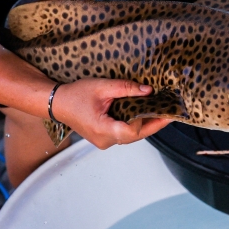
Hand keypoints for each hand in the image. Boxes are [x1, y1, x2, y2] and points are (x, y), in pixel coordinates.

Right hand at [54, 79, 170, 149]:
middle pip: (136, 136)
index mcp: (103, 129)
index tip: (162, 110)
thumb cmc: (75, 95)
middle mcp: (105, 140)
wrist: (57, 103)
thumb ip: (126, 88)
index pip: (133, 130)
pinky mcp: (104, 138)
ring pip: (131, 136)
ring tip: (161, 113)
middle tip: (170, 113)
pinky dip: (135, 125)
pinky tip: (144, 115)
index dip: (149, 120)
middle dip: (154, 124)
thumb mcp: (102, 87)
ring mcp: (104, 141)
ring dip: (145, 125)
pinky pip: (124, 134)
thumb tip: (149, 91)